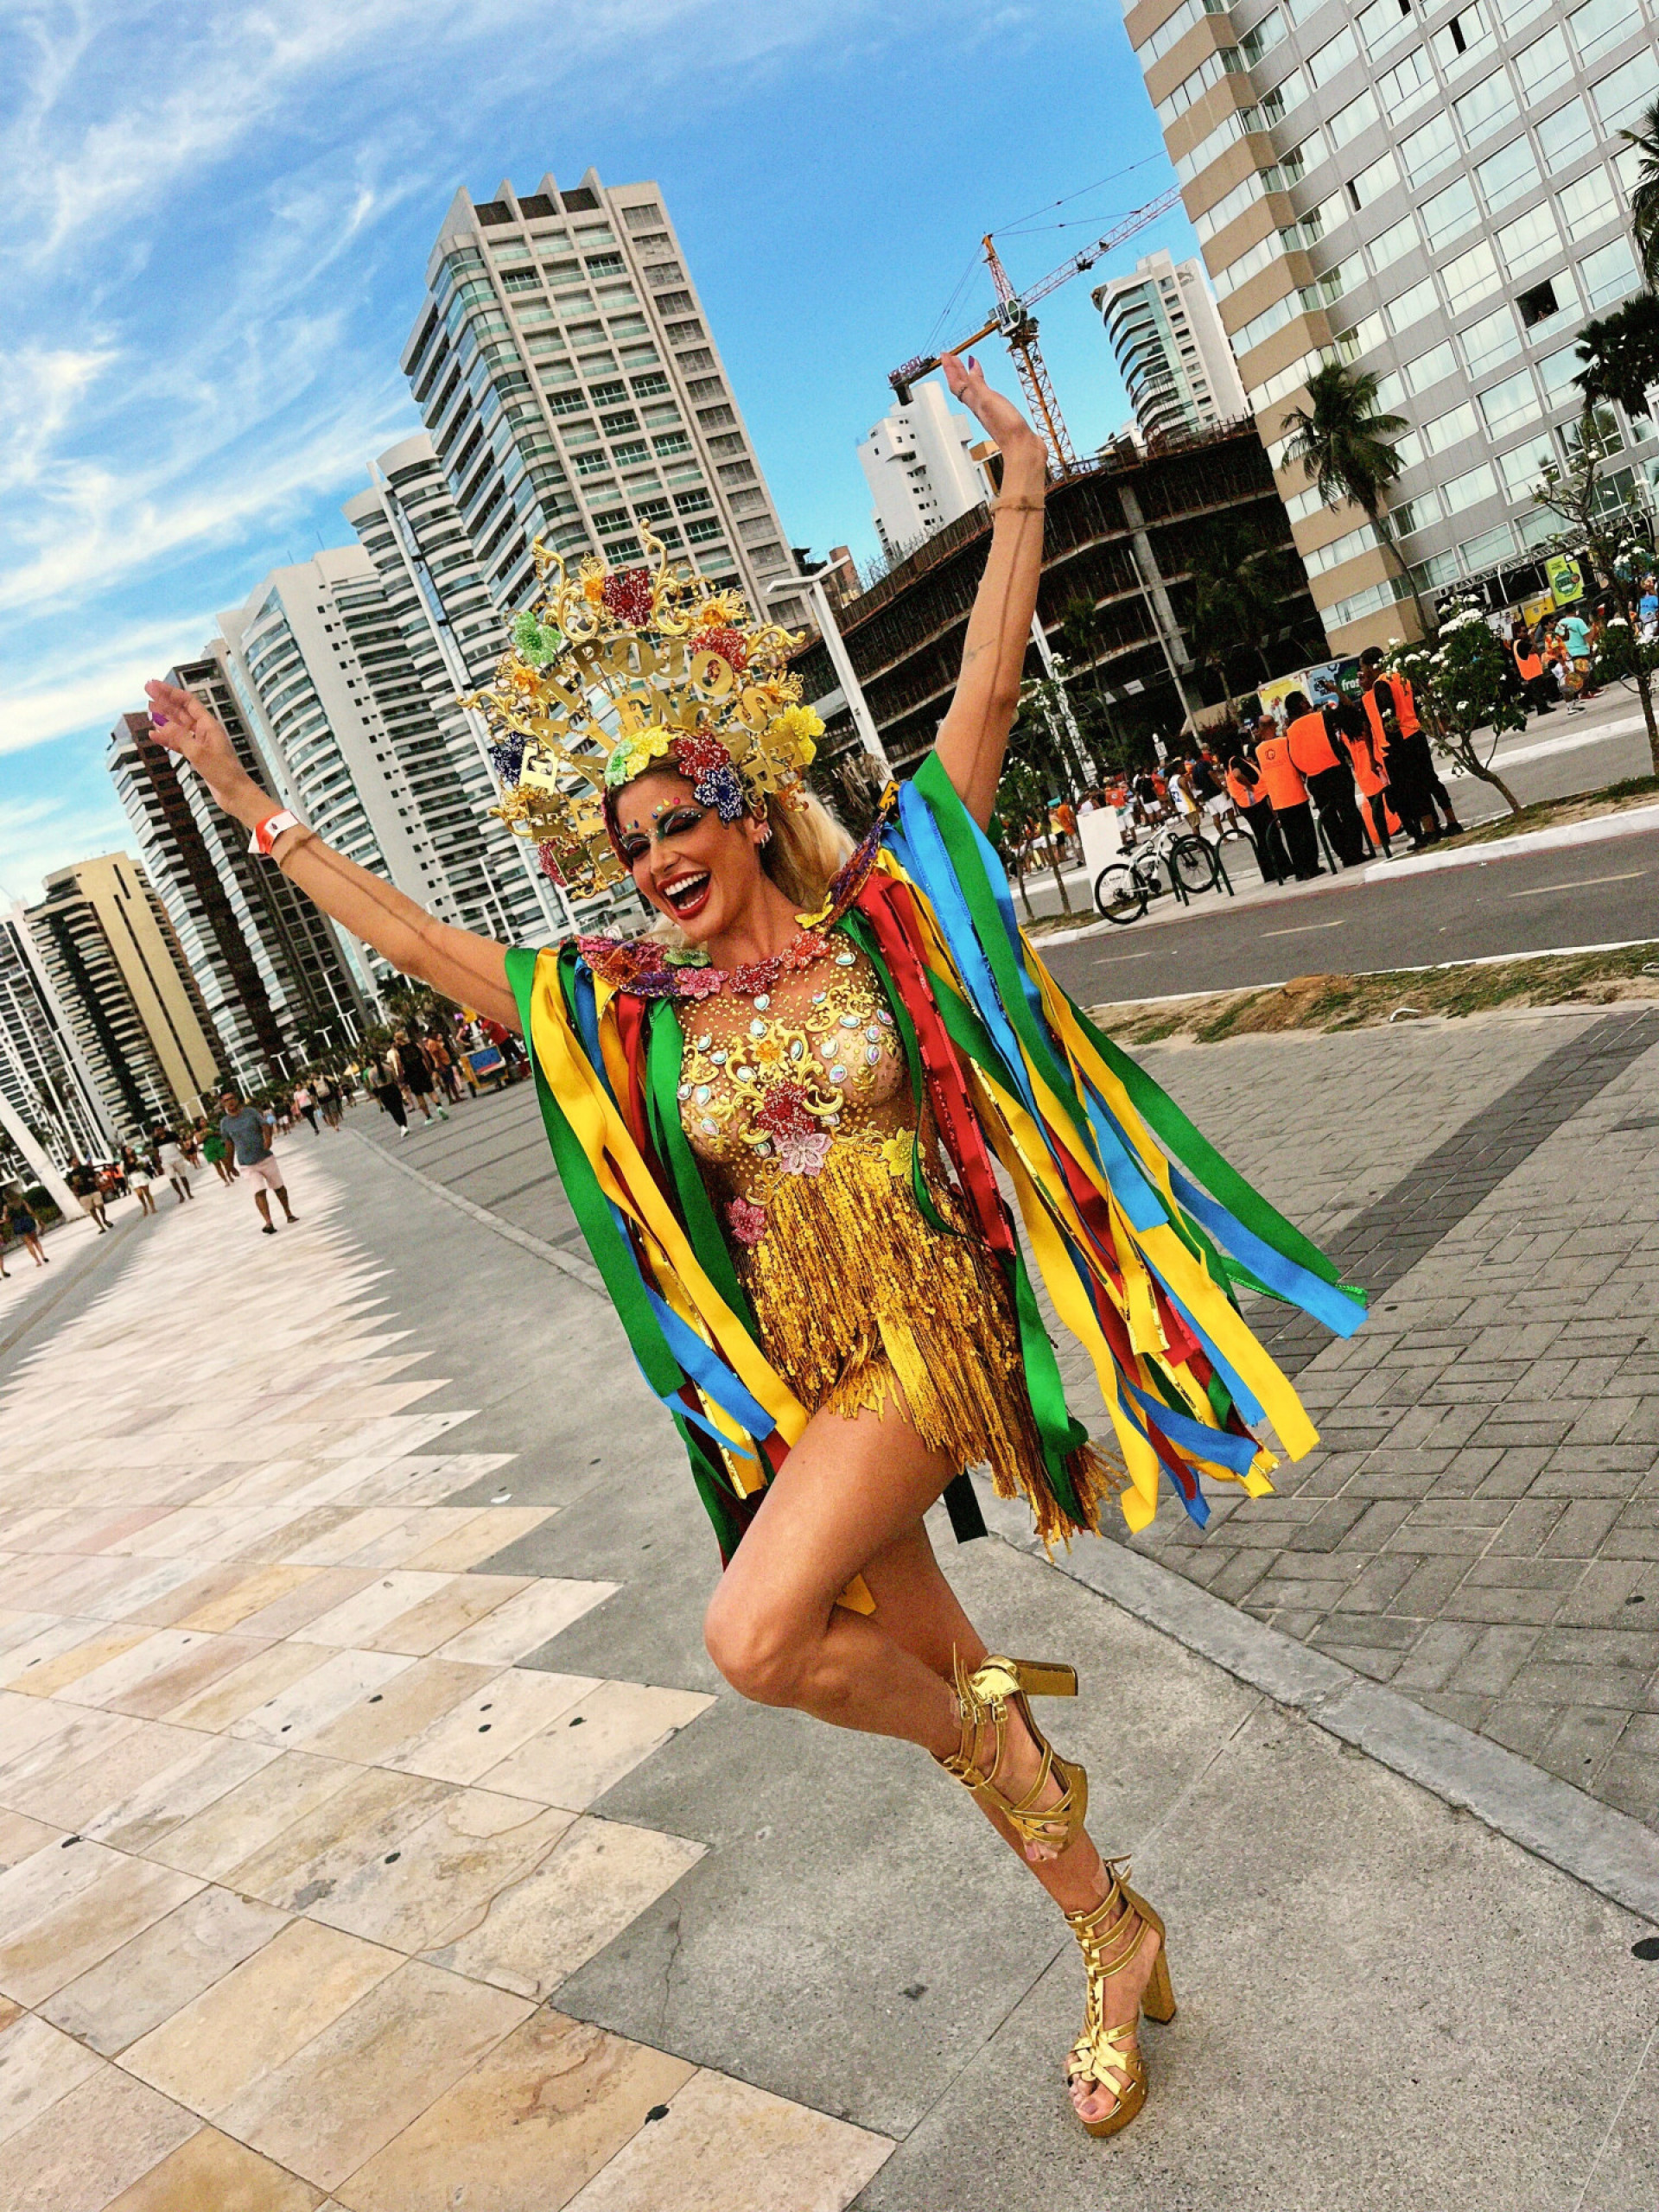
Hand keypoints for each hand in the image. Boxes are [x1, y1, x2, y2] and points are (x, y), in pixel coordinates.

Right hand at [144, 680, 267, 825]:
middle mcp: (205, 731)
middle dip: (164, 700)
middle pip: (181, 710)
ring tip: (149, 709)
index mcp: (209, 725)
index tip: (154, 685)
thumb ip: (180, 737)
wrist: (235, 794)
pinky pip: (179, 742)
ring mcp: (201, 743)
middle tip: (147, 690)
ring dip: (164, 717)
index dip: (170, 692)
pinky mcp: (197, 755)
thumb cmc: (224, 773)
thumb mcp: (199, 753)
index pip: (187, 702)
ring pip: (178, 726)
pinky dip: (167, 738)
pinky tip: (154, 735)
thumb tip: (162, 725)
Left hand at [941, 353, 1046, 477]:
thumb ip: (977, 383)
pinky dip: (984, 388)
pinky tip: (988, 388)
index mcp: (975, 403)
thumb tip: (968, 366)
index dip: (951, 369)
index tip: (945, 355)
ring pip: (974, 391)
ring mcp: (990, 411)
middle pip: (963, 387)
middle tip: (951, 358)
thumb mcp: (988, 399)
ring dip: (968, 378)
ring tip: (967, 368)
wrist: (1023, 448)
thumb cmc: (1006, 428)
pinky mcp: (1001, 415)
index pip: (957, 383)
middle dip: (957, 371)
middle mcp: (980, 407)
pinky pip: (987, 397)